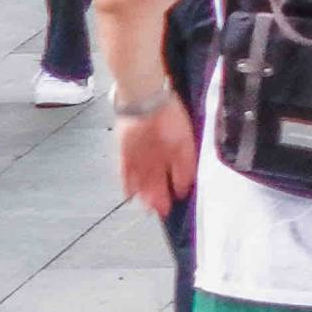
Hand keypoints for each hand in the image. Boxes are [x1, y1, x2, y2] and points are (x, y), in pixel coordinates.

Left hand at [119, 98, 198, 218]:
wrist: (146, 99)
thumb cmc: (170, 116)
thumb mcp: (186, 142)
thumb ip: (186, 166)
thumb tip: (183, 186)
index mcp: (175, 151)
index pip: (177, 175)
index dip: (177, 189)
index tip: (179, 199)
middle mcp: (158, 155)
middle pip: (158, 180)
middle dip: (160, 196)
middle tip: (161, 211)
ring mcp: (141, 155)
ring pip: (143, 179)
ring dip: (145, 194)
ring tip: (148, 208)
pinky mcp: (125, 153)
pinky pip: (125, 172)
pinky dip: (127, 184)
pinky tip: (129, 195)